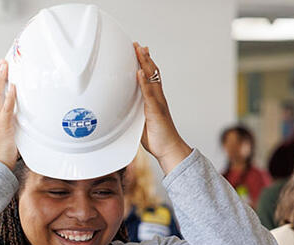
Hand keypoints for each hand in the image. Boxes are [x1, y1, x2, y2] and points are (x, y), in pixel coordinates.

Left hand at [133, 42, 191, 173]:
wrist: (170, 150)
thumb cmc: (157, 139)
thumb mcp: (141, 124)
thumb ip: (134, 115)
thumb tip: (123, 114)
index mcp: (155, 101)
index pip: (151, 78)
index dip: (145, 64)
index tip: (139, 52)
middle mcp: (158, 99)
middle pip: (153, 73)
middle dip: (145, 58)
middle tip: (138, 45)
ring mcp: (158, 104)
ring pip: (152, 79)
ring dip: (145, 64)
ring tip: (139, 50)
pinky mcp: (156, 111)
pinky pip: (149, 94)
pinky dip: (144, 82)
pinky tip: (140, 72)